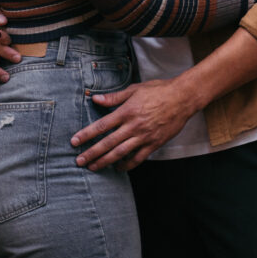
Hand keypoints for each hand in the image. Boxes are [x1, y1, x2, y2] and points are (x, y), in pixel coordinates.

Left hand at [70, 79, 194, 171]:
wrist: (182, 98)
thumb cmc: (158, 90)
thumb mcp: (134, 89)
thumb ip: (114, 97)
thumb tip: (95, 98)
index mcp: (127, 111)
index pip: (102, 125)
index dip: (87, 134)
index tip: (75, 141)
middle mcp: (133, 126)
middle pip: (108, 143)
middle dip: (92, 153)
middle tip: (79, 161)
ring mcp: (144, 137)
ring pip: (121, 153)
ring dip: (105, 161)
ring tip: (93, 167)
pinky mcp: (154, 144)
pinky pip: (138, 158)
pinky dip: (127, 164)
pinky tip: (118, 168)